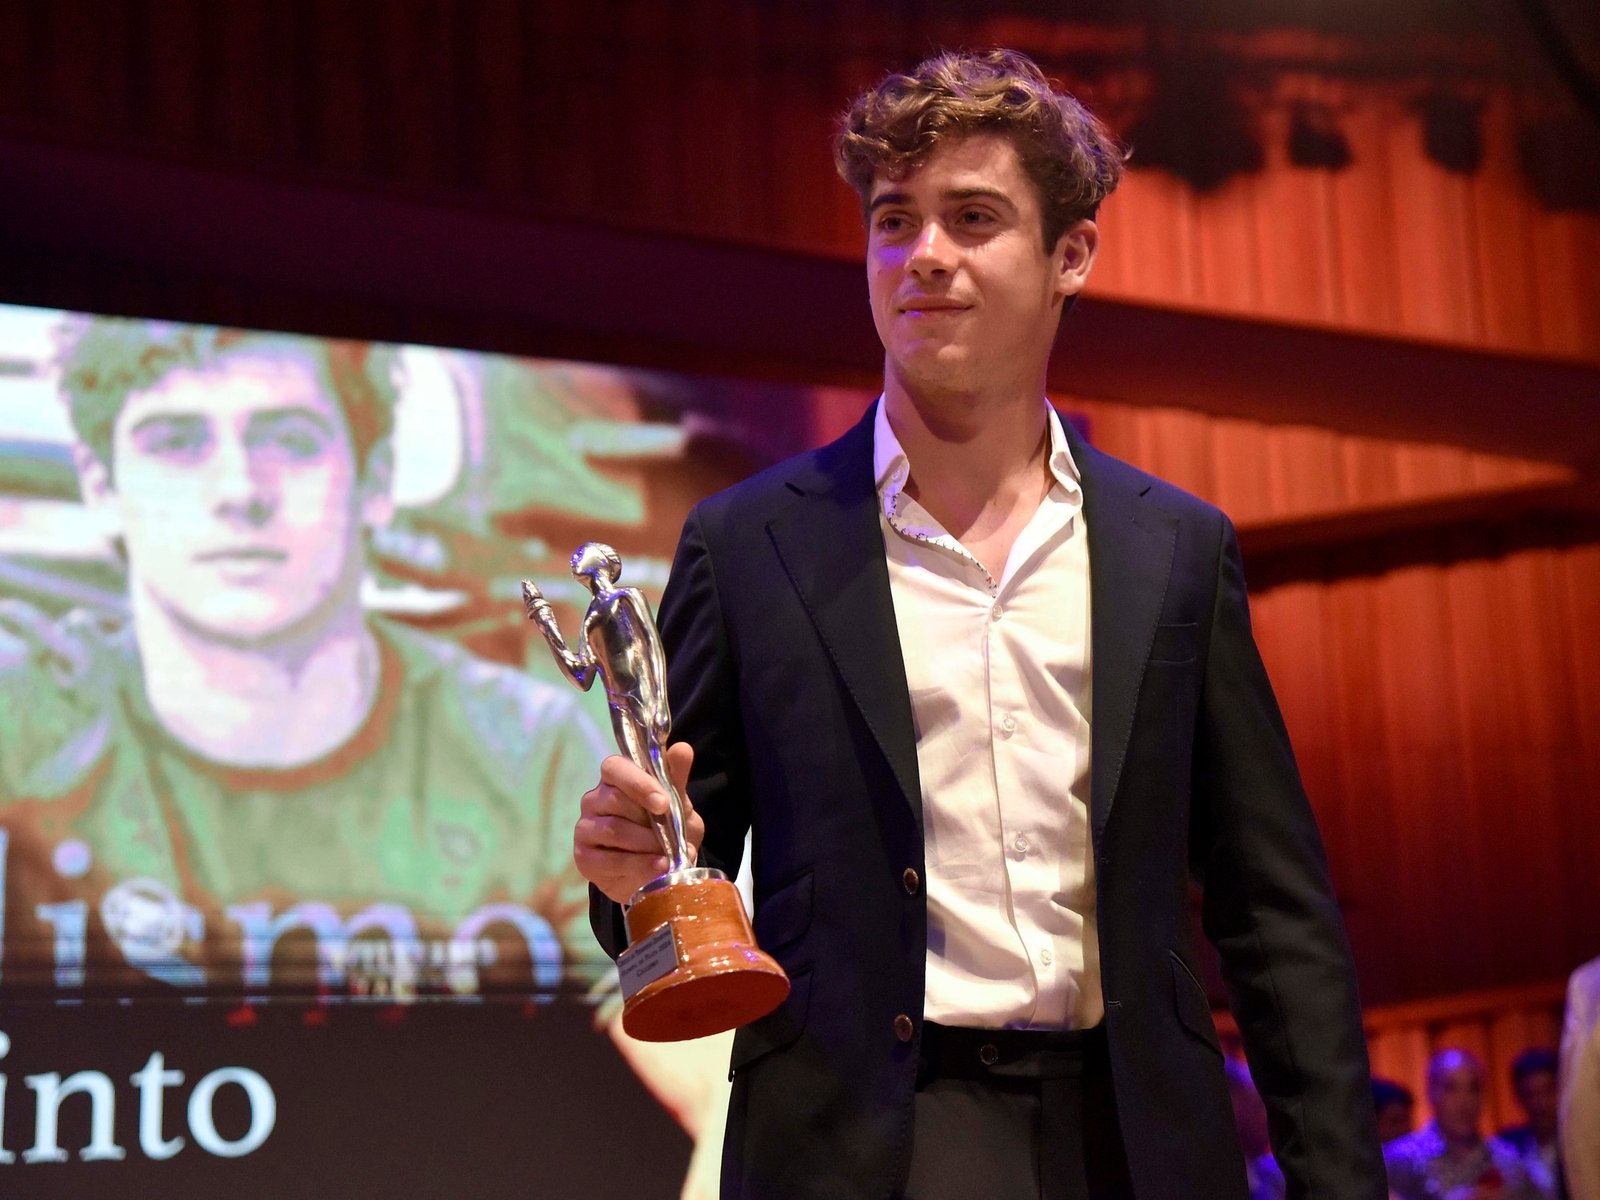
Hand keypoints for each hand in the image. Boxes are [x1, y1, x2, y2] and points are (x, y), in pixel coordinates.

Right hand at [574, 745, 703, 904]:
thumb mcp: (678, 806)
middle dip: (647, 819)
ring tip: (669, 856)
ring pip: (612, 829)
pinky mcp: (584, 857)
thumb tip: (682, 748)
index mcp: (616, 778)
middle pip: (613, 799)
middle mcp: (595, 799)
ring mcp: (586, 827)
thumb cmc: (665, 830)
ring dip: (645, 844)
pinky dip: (638, 865)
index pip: (615, 767)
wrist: (657, 872)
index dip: (638, 783)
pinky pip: (608, 860)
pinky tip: (658, 868)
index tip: (663, 803)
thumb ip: (677, 779)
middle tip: (671, 836)